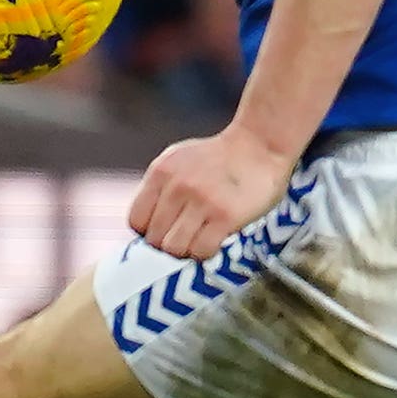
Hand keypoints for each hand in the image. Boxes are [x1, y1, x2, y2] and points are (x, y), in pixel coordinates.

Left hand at [129, 125, 298, 260]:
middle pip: (154, 240)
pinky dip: (205, 252)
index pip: (136, 221)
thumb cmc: (219, 158)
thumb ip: (159, 189)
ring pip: (174, 249)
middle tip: (187, 234)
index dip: (150, 231)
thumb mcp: (178, 161)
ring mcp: (202, 201)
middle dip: (169, 242)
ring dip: (186, 250)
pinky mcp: (225, 216)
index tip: (166, 228)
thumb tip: (144, 227)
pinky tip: (214, 239)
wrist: (260, 144)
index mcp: (161, 171)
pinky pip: (201, 252)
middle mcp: (178, 186)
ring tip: (199, 238)